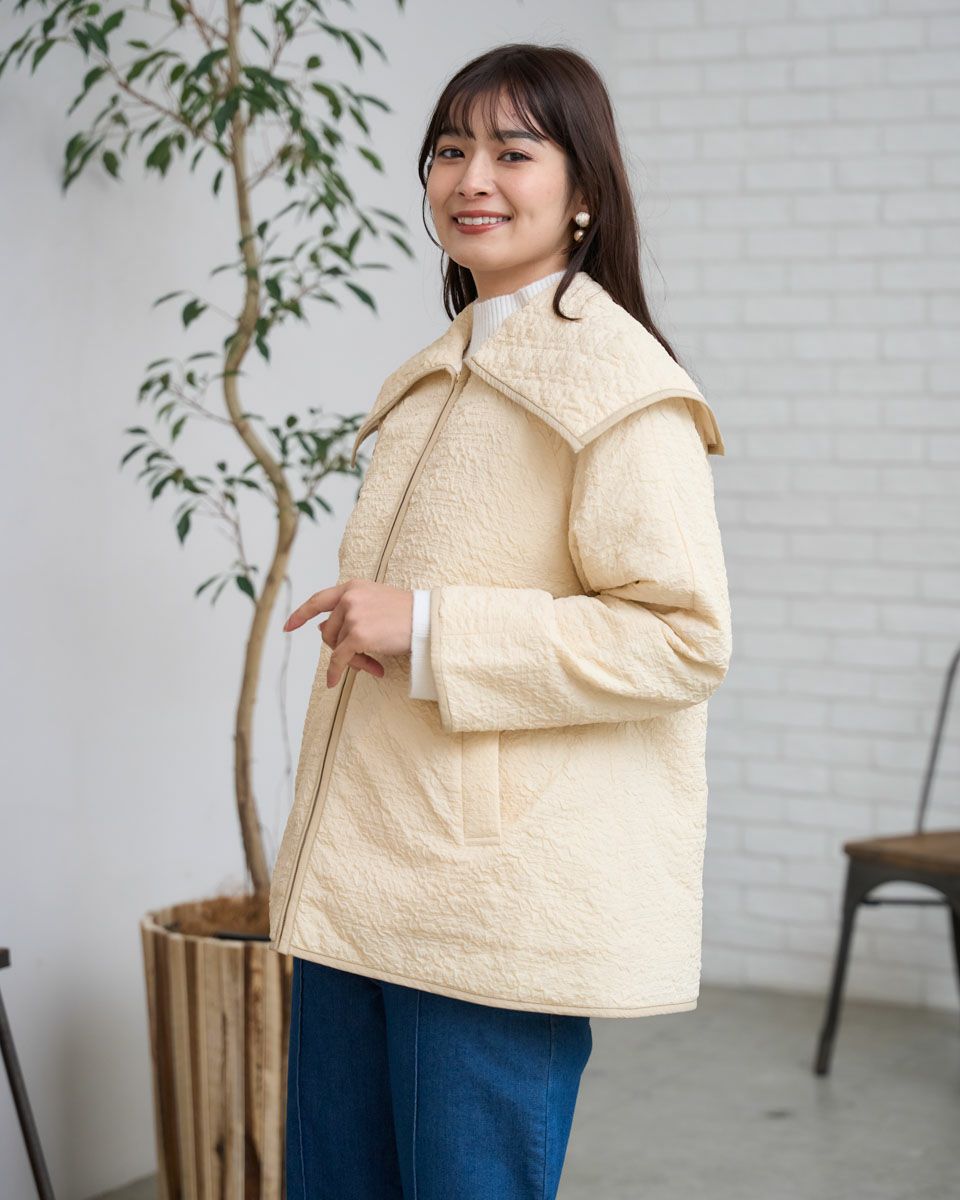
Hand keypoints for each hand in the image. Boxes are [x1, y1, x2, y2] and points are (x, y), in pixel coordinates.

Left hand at [282, 579, 414, 687]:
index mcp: (352, 587)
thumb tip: (320, 628)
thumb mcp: (374, 603)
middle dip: (339, 648)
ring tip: (374, 665)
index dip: (301, 614)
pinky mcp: (358, 635)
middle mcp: (349, 598)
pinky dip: (335, 672)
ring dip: (351, 660)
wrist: (427, 621)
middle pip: (327, 632)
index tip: (289, 626)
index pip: (318, 600)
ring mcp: (352, 616)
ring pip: (336, 647)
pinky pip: (339, 659)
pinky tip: (334, 682)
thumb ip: (348, 611)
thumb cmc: (406, 614)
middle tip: (361, 658)